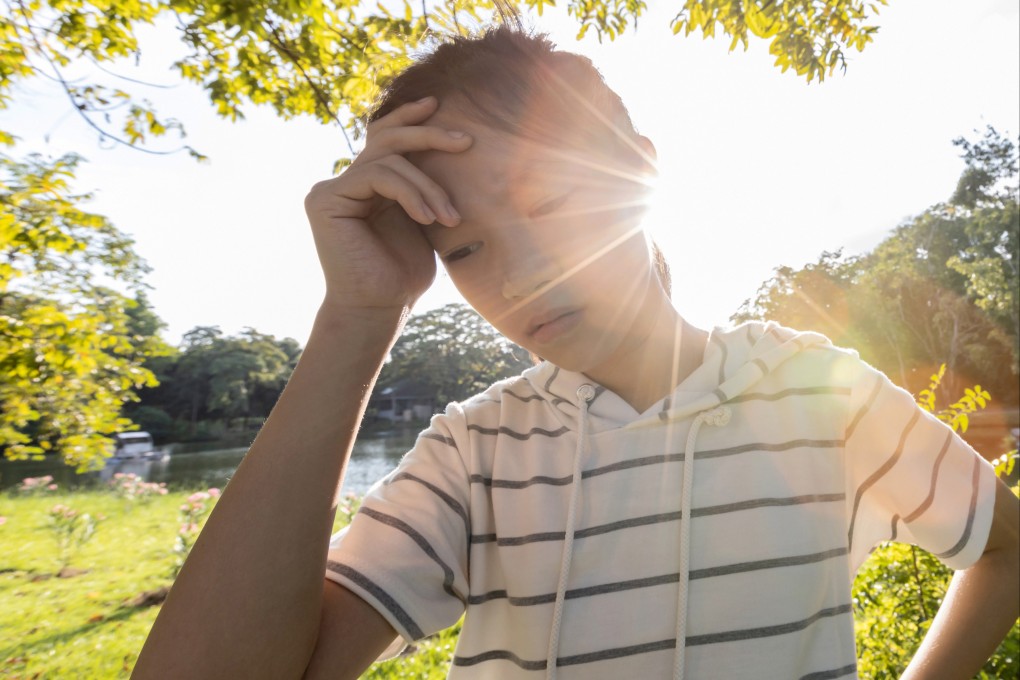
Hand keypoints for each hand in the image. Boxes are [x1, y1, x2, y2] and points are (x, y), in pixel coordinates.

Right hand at [304, 96, 471, 309]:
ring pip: (388, 158)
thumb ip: (422, 188)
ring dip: (428, 185)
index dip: (409, 118)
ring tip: (449, 217)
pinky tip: (428, 218)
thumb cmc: (403, 274)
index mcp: (367, 185)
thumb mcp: (423, 221)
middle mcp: (345, 182)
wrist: (379, 309)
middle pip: (386, 138)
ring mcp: (331, 189)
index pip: (385, 139)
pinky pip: (377, 175)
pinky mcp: (325, 200)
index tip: (439, 104)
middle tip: (466, 141)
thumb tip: (451, 147)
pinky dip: (410, 192)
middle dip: (428, 134)